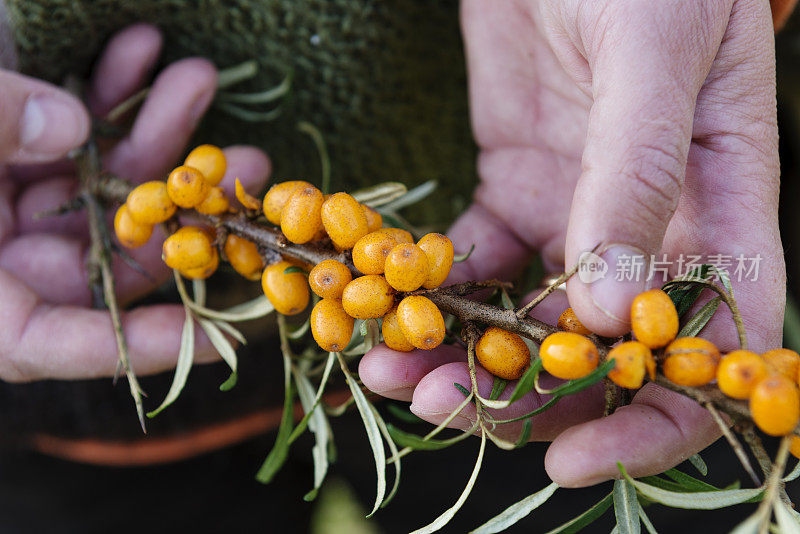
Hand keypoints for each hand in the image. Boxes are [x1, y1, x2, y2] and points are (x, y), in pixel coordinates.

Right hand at [0, 24, 269, 381]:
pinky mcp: (12, 145)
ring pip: (104, 182)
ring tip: (199, 78)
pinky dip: (105, 88)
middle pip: (107, 250)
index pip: (52, 344)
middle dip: (180, 204)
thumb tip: (66, 124)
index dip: (138, 346)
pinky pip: (72, 128)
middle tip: (247, 164)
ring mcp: (6, 199)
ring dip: (156, 129)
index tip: (224, 337)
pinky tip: (140, 47)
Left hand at [359, 0, 784, 486]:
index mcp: (721, 208)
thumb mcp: (652, 57)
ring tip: (391, 374)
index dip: (653, 419)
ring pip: (526, 319)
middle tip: (438, 408)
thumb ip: (638, 178)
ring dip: (461, 357)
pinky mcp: (509, 188)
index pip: (712, 346)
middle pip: (600, 355)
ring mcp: (574, 213)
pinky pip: (473, 261)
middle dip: (523, 399)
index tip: (573, 459)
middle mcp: (650, 229)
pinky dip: (431, 291)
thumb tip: (614, 313)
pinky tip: (387, 303)